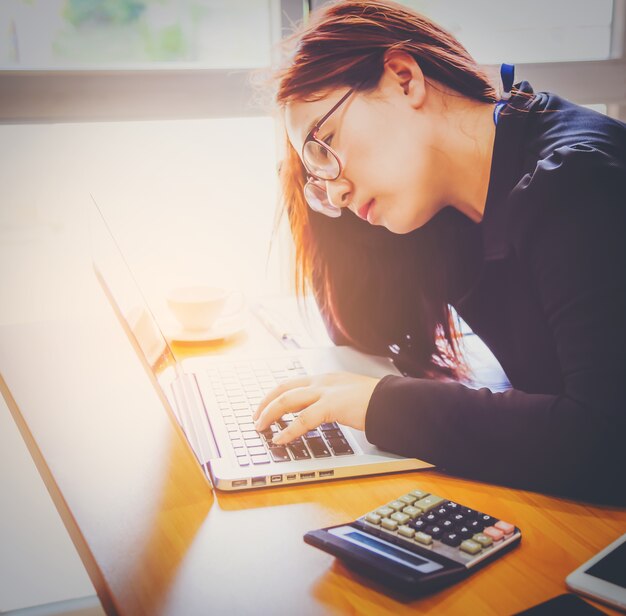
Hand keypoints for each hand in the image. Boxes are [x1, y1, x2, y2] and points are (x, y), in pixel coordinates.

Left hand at [252, 372, 380, 444]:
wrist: (393, 401)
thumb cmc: (376, 401)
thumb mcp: (348, 396)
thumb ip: (332, 402)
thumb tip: (317, 416)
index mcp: (326, 378)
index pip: (292, 383)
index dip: (274, 395)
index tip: (265, 406)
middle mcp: (322, 381)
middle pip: (283, 388)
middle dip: (265, 403)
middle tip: (256, 418)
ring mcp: (326, 392)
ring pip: (287, 400)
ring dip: (269, 414)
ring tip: (261, 428)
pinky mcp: (332, 406)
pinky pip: (303, 419)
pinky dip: (288, 430)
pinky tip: (280, 439)